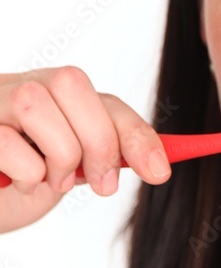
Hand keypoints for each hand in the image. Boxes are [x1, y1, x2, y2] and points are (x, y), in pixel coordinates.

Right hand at [0, 67, 170, 232]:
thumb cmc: (28, 176)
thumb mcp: (76, 163)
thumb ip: (111, 154)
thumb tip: (157, 165)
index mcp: (53, 91)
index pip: (106, 100)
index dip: (135, 134)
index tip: (158, 172)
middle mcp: (19, 84)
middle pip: (71, 83)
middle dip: (98, 141)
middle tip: (102, 184)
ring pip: (33, 103)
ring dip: (58, 155)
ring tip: (53, 180)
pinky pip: (6, 143)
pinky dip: (26, 173)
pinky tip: (19, 182)